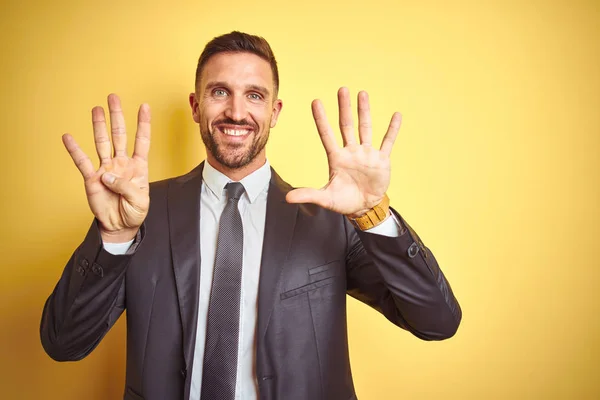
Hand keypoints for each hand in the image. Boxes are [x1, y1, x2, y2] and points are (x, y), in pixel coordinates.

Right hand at [63, 94, 150, 242]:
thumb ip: (126, 187)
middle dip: (117, 116)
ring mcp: (106, 169)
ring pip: (102, 143)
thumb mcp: (139, 201)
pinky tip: (68, 137)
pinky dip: (75, 150)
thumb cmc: (134, 212)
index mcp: (138, 167)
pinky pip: (82, 162)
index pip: (142, 141)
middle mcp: (122, 163)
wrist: (120, 226)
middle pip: (119, 135)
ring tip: (96, 109)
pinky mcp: (91, 179)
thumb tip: (107, 175)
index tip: (145, 106)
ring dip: (99, 125)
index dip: (143, 124)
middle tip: (113, 97)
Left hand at [286, 87, 400, 216]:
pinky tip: (396, 115)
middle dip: (344, 108)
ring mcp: (366, 154)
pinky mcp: (381, 160)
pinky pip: (387, 141)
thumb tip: (287, 198)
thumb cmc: (343, 201)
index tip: (316, 102)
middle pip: (346, 125)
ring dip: (364, 111)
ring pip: (365, 128)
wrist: (364, 208)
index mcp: (336, 158)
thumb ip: (308, 194)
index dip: (321, 119)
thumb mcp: (325, 198)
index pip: (327, 134)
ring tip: (362, 93)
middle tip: (342, 89)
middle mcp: (351, 151)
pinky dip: (392, 129)